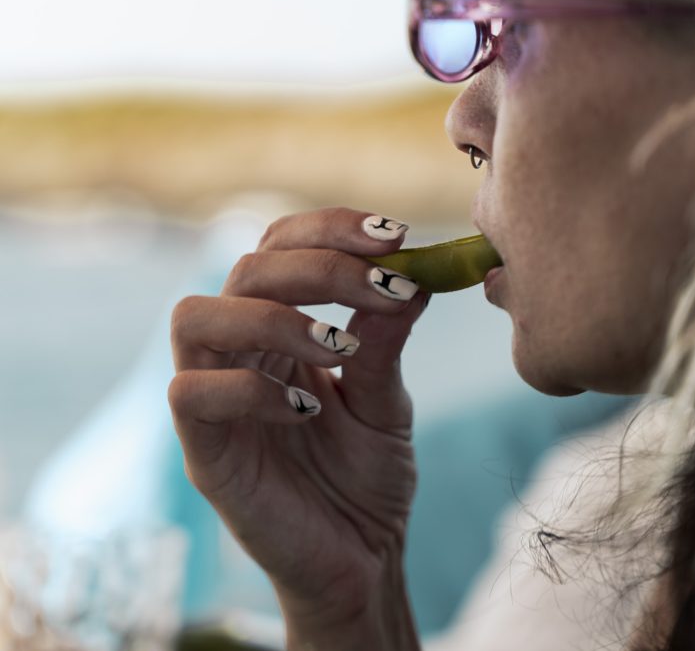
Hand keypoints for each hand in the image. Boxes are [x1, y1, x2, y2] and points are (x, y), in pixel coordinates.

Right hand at [168, 208, 428, 642]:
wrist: (360, 558)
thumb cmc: (368, 475)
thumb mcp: (387, 400)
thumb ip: (386, 342)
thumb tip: (411, 278)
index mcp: (278, 329)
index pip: (279, 248)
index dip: (329, 228)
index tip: (395, 236)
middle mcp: (238, 352)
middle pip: (244, 270)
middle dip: (318, 266)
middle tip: (384, 286)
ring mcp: (213, 400)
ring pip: (196, 316)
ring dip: (276, 318)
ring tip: (341, 347)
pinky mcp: (203, 453)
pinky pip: (191, 394)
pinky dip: (251, 389)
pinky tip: (309, 409)